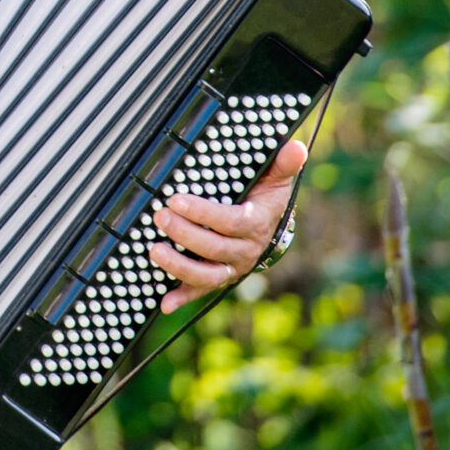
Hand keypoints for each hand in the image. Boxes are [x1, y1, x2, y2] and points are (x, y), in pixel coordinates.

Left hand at [149, 138, 306, 312]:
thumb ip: (283, 164)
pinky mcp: (218, 278)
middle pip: (214, 248)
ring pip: (207, 275)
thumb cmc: (265, 198)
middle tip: (159, 216)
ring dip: (178, 267)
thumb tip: (295, 148)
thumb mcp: (276, 179)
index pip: (230, 222)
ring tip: (154, 250)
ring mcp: (231, 268)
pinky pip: (200, 292)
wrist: (269, 227)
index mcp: (257, 226)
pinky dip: (182, 298)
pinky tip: (165, 302)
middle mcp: (245, 251)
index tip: (177, 199)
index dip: (203, 213)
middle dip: (184, 234)